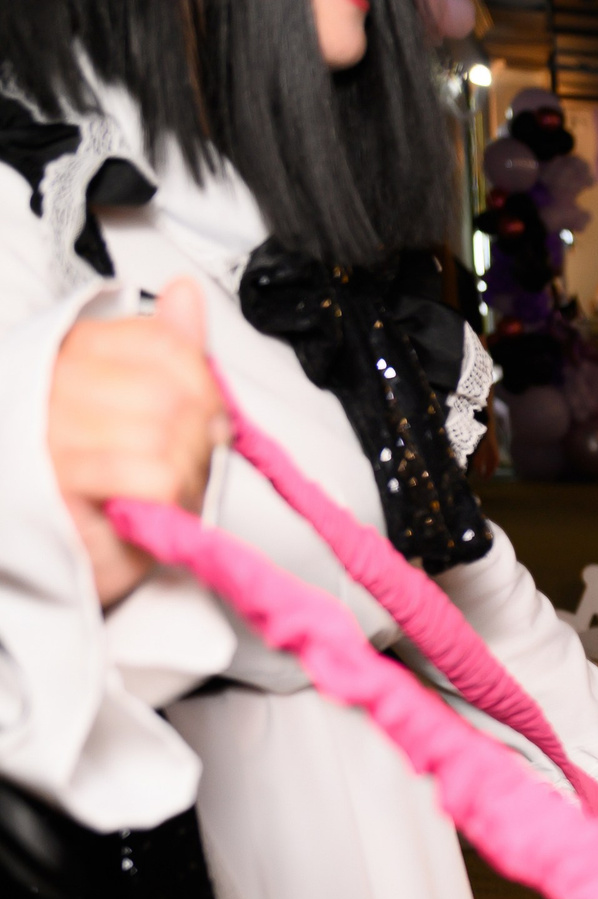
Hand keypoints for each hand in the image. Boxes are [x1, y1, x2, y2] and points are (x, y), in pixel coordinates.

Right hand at [50, 277, 227, 607]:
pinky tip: (148, 507)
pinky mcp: (56, 479)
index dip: (202, 385)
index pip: (165, 344)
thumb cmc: (101, 487)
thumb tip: (187, 295)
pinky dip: (168, 496)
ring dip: (184, 473)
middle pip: (171, 392)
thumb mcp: (140, 410)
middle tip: (181, 466)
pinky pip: (149, 473)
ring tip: (161, 491)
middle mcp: (51, 383)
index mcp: (70, 352)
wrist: (61, 558)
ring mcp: (47, 429)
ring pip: (165, 432)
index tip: (202, 418)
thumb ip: (167, 352)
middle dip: (197, 438)